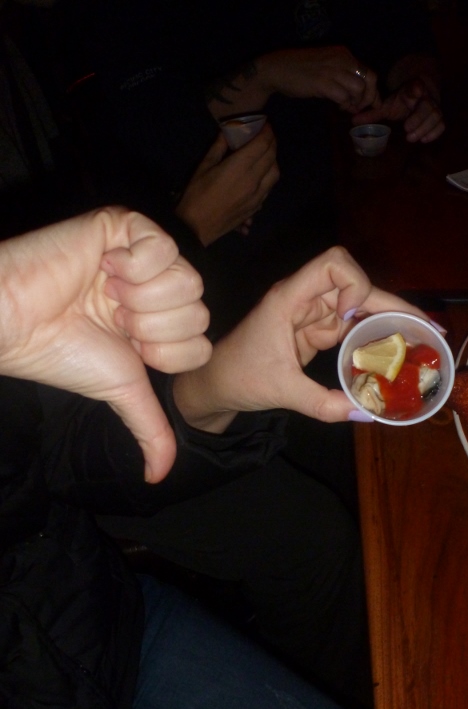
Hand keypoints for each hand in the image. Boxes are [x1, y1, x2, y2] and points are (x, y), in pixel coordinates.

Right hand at [0, 208, 209, 481]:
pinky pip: (163, 246)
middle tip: (112, 318)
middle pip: (200, 311)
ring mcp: (145, 256)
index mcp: (161, 322)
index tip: (126, 345)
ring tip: (104, 294)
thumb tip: (158, 477)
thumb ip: (150, 429)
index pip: (202, 340)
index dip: (166, 352)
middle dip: (151, 327)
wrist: (18, 322)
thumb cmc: (63, 354)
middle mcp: (158, 289)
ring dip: (140, 298)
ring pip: (187, 281)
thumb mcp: (121, 392)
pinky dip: (133, 265)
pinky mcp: (126, 226)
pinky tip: (103, 267)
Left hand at [173, 246, 429, 429]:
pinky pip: (352, 326)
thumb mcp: (282, 392)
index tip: (353, 318)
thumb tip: (366, 414)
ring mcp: (312, 314)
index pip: (332, 263)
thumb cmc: (238, 377)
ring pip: (359, 305)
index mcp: (290, 299)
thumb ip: (323, 404)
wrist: (215, 385)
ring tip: (423, 341)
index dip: (354, 282)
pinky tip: (396, 350)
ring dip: (388, 320)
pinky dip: (374, 336)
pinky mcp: (316, 331)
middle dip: (391, 304)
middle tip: (428, 329)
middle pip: (356, 284)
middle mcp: (304, 299)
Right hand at [176, 127, 279, 244]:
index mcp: (240, 167)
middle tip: (267, 135)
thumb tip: (227, 133)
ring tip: (265, 154)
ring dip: (273, 160)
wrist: (196, 227)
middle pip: (272, 156)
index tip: (265, 124)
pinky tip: (261, 173)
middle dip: (272, 142)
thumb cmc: (196, 195)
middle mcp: (254, 180)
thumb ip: (218, 148)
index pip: (262, 144)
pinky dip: (269, 176)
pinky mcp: (256, 207)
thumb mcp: (204, 167)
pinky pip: (269, 187)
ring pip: (275, 173)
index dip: (267, 132)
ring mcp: (258, 195)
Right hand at [258, 46, 379, 113]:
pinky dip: (345, 105)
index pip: (368, 71)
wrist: (277, 69)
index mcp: (343, 54)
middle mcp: (341, 59)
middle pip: (369, 79)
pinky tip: (339, 107)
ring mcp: (332, 70)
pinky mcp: (322, 83)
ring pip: (359, 89)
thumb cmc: (299, 70)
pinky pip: (343, 96)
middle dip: (368, 98)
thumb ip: (340, 75)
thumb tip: (354, 92)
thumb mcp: (325, 66)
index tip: (371, 103)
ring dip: (356, 103)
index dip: (373, 90)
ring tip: (347, 108)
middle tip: (359, 108)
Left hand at [352, 77, 443, 142]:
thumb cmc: (402, 101)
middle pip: (428, 107)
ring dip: (425, 128)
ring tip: (412, 138)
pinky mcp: (438, 118)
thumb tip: (353, 121)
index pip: (416, 87)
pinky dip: (434, 133)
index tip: (414, 92)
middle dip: (418, 119)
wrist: (422, 94)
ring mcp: (434, 108)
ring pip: (436, 116)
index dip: (416, 89)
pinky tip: (423, 140)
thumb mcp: (388, 105)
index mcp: (412, 90)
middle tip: (406, 130)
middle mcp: (425, 98)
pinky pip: (441, 125)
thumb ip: (373, 113)